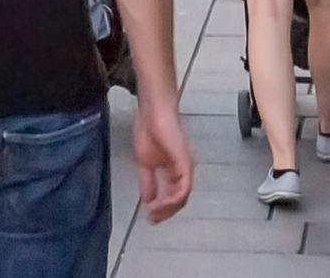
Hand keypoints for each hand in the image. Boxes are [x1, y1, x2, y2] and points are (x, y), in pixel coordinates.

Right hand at [130, 90, 194, 220]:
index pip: (173, 196)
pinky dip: (173, 198)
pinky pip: (183, 186)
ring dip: (168, 208)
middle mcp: (183, 170)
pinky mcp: (184, 162)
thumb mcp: (144, 163)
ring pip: (183, 196)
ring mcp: (185, 166)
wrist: (153, 111)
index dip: (163, 209)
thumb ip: (147, 183)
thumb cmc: (150, 129)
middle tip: (153, 219)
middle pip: (180, 200)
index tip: (151, 217)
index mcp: (174, 171)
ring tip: (155, 213)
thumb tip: (147, 199)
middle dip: (165, 212)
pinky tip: (162, 203)